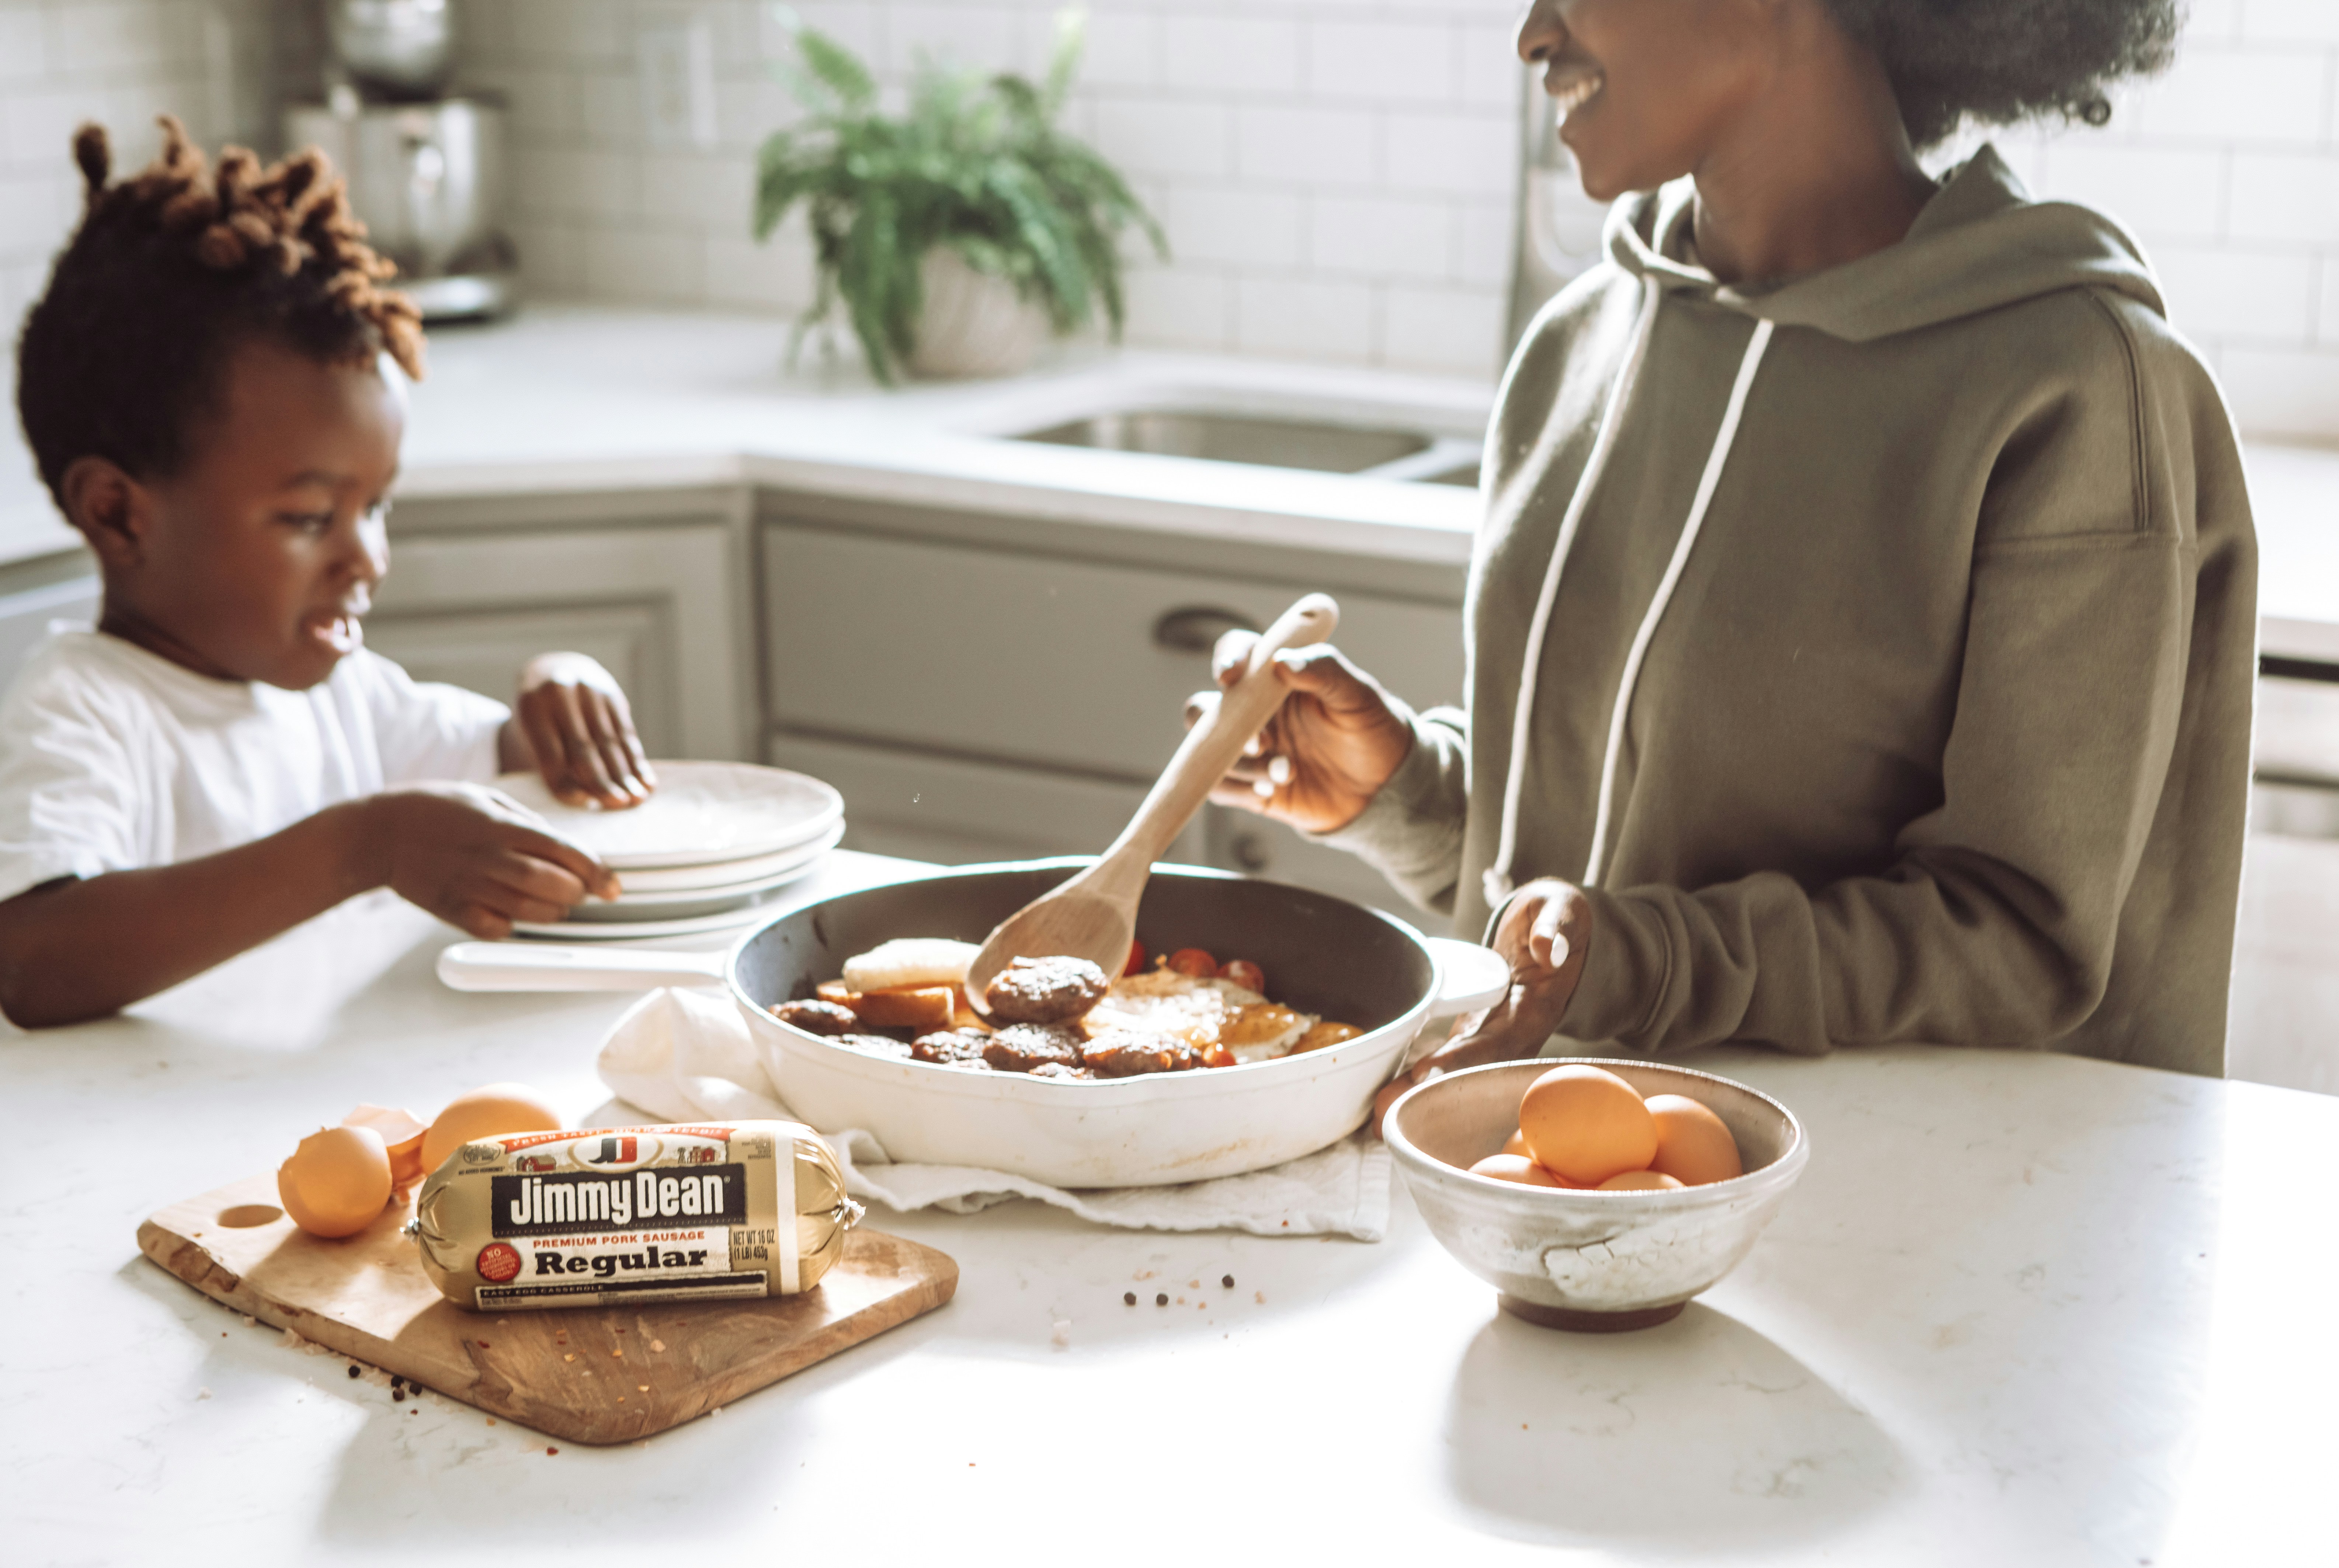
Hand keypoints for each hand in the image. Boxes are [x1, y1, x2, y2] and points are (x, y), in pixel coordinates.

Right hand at [363, 783, 619, 938]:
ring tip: (556, 905)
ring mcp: (469, 885)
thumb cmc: (434, 808)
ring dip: (552, 912)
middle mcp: (489, 857)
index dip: (596, 872)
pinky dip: (512, 927)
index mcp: (502, 826)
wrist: (378, 832)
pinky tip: (514, 915)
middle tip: (580, 891)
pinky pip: (493, 928)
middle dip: (576, 892)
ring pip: (528, 911)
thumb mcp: (485, 797)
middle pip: (552, 885)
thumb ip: (525, 820)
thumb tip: (559, 841)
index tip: (613, 886)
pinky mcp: (450, 908)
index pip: (564, 851)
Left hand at [512, 652, 655, 808]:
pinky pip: (625, 732)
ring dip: (626, 773)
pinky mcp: (612, 695)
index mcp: (532, 706)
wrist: (553, 671)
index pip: (550, 752)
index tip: (584, 802)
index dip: (566, 781)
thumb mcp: (530, 732)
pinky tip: (646, 780)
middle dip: (603, 779)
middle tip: (618, 803)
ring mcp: (590, 691)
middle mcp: (561, 694)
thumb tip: (586, 798)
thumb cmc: (538, 716)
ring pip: (609, 741)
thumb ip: (550, 760)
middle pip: (583, 747)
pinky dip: (636, 759)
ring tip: (637, 798)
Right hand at [1182, 634, 1413, 834]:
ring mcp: (1249, 750)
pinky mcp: (1250, 786)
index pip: (1239, 655)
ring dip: (1240, 762)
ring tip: (1286, 772)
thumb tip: (1283, 661)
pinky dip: (1238, 789)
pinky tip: (1271, 790)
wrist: (1383, 787)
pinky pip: (1220, 787)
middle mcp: (1255, 712)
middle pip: (1204, 707)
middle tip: (1262, 743)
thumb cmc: (1371, 729)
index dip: (1227, 659)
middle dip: (1222, 725)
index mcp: (1277, 679)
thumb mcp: (1358, 695)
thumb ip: (1325, 670)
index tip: (1230, 675)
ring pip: (1210, 749)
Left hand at [1370, 880, 1593, 1133]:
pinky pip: (1448, 1058)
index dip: (1461, 1058)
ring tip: (1375, 1121)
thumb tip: (1545, 948)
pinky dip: (1418, 1078)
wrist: (1559, 927)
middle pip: (1470, 1069)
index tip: (1424, 1073)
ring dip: (1416, 1095)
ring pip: (1456, 1071)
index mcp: (1535, 1009)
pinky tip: (1386, 1094)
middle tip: (1384, 1117)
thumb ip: (1554, 928)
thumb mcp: (1562, 911)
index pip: (1498, 1039)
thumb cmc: (1559, 917)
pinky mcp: (1477, 1030)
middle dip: (1427, 1092)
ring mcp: (1494, 1035)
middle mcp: (1514, 1032)